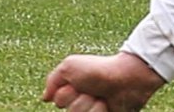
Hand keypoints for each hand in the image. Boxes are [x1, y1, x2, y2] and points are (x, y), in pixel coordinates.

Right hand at [42, 51, 166, 111]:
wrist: (127, 77)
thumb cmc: (99, 69)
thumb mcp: (69, 66)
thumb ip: (53, 80)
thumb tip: (45, 98)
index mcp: (73, 91)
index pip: (60, 102)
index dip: (67, 94)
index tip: (78, 84)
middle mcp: (83, 102)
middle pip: (72, 111)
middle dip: (81, 102)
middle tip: (93, 92)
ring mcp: (95, 110)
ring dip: (93, 108)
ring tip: (103, 99)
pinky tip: (108, 107)